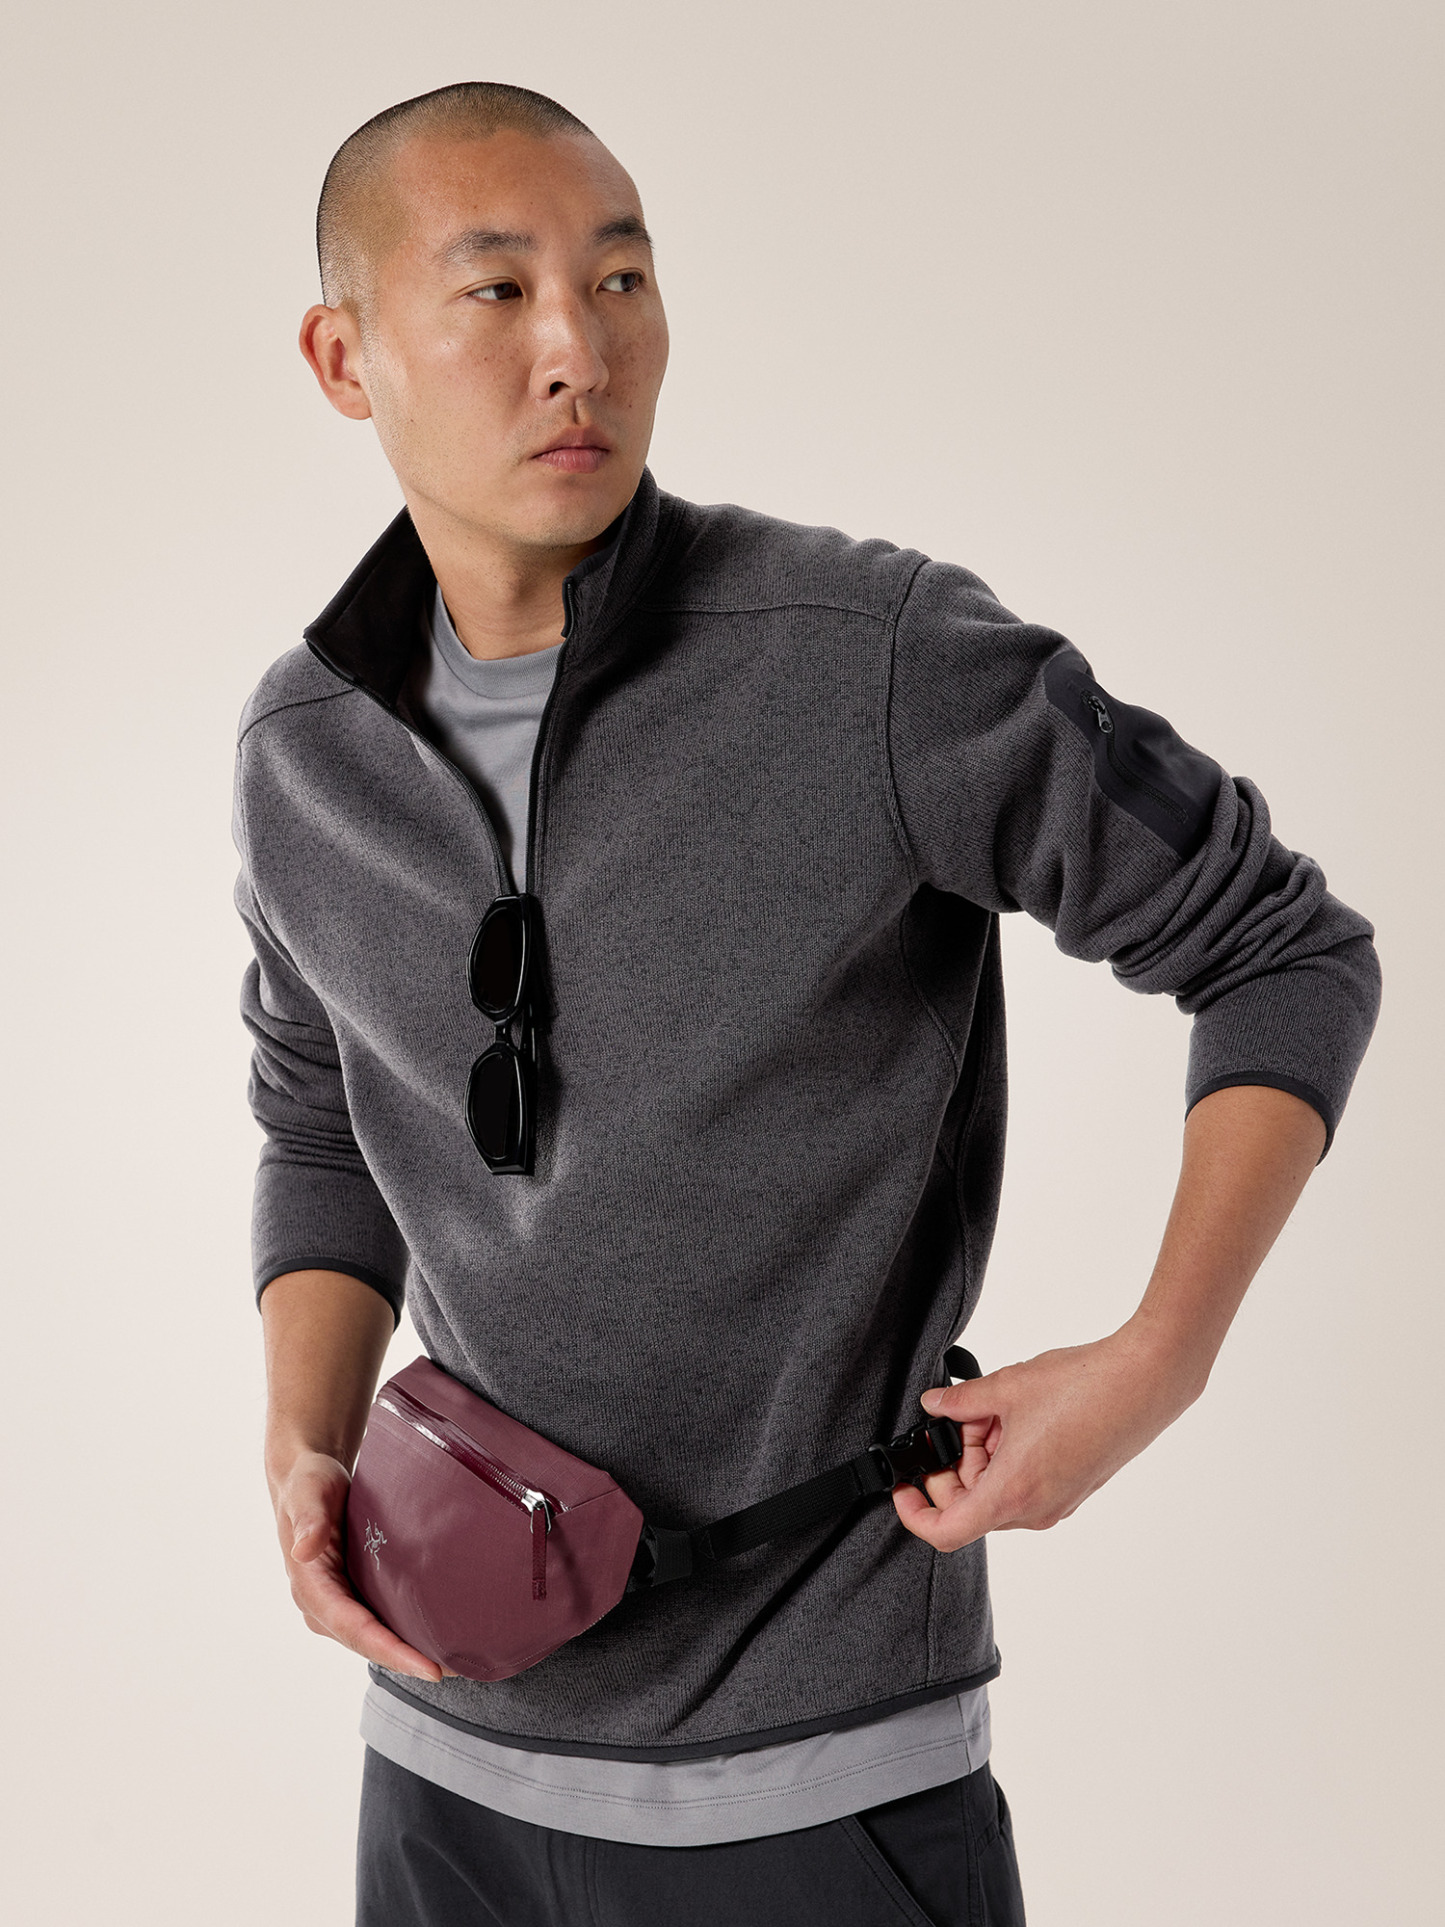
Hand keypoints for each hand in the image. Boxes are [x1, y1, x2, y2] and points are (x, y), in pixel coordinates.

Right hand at [271, 1448, 444, 1681]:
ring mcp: (336, 1605)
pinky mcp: (351, 1596)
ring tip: (456, 1664)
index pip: (355, 1630)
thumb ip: (308, 1518)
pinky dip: (405, 1634)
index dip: (391, 1653)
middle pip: (369, 1644)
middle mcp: (321, 1606)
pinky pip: (379, 1623)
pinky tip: (436, 1638)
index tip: (429, 1669)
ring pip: (375, 1639)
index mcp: (310, 1588)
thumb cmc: (308, 1481)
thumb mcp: (308, 1491)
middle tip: (456, 1671)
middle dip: (408, 1662)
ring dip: (409, 1653)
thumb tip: (303, 1550)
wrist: (307, 1477)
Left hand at [891, 1326, 1202, 1551]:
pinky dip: (1008, 1457)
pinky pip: (1023, 1484)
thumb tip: (934, 1406)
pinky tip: (1016, 1416)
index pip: (946, 1531)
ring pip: (997, 1492)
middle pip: (970, 1505)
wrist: (1145, 1382)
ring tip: (994, 1407)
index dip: (915, 1513)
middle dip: (954, 1463)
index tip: (904, 1485)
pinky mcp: (1072, 1489)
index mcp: (1012, 1492)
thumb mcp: (1007, 1387)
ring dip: (983, 1455)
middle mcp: (1035, 1509)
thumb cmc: (1085, 1388)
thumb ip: (961, 1401)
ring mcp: (1057, 1503)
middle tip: (959, 1417)